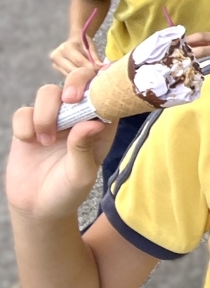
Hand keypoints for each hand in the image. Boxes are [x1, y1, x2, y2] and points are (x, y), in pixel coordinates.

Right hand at [7, 67, 113, 221]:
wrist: (38, 207)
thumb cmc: (68, 191)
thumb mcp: (81, 174)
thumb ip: (84, 148)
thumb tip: (93, 123)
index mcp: (102, 123)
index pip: (108, 91)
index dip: (104, 81)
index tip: (97, 87)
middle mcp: (79, 116)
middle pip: (78, 79)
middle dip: (74, 82)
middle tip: (69, 99)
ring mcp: (53, 118)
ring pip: (48, 92)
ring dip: (46, 112)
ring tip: (45, 140)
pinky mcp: (29, 125)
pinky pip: (24, 111)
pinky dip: (25, 123)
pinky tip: (30, 141)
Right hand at [50, 38, 98, 76]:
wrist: (73, 40)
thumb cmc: (83, 43)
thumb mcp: (91, 46)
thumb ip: (95, 57)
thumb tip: (101, 67)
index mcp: (66, 47)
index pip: (79, 61)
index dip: (89, 67)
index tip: (98, 71)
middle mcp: (57, 55)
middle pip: (73, 69)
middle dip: (85, 73)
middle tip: (95, 75)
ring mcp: (55, 62)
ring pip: (69, 74)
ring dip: (80, 76)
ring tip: (89, 75)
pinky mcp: (56, 68)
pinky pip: (67, 75)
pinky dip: (76, 76)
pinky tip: (82, 75)